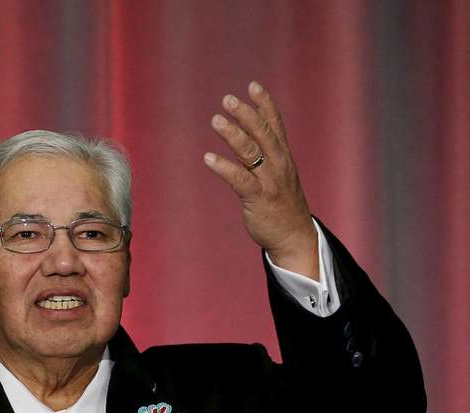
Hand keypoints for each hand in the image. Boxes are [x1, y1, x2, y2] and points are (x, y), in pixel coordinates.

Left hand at [204, 81, 318, 278]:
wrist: (294, 236)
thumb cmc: (282, 205)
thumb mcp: (277, 175)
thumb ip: (262, 157)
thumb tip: (243, 139)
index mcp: (283, 158)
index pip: (275, 125)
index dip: (265, 104)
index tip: (253, 85)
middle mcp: (278, 165)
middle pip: (262, 133)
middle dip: (246, 114)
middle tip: (228, 99)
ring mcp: (270, 181)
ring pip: (251, 152)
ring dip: (233, 134)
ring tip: (216, 120)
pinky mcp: (259, 198)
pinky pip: (239, 179)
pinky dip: (224, 167)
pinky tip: (208, 157)